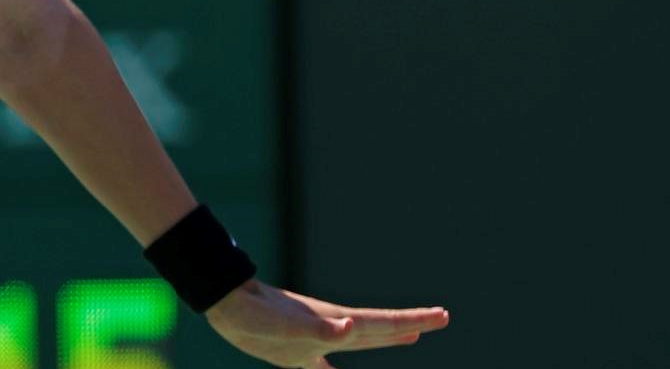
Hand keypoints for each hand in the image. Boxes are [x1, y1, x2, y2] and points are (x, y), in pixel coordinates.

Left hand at [205, 279, 449, 367]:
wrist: (226, 305)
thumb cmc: (255, 315)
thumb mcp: (287, 326)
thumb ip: (319, 328)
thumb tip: (349, 325)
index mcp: (336, 324)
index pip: (383, 323)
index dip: (414, 321)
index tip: (443, 315)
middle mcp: (331, 328)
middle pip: (380, 328)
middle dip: (411, 325)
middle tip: (440, 319)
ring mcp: (314, 337)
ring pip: (360, 340)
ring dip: (386, 337)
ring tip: (409, 336)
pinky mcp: (294, 350)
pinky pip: (326, 364)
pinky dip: (336, 366)